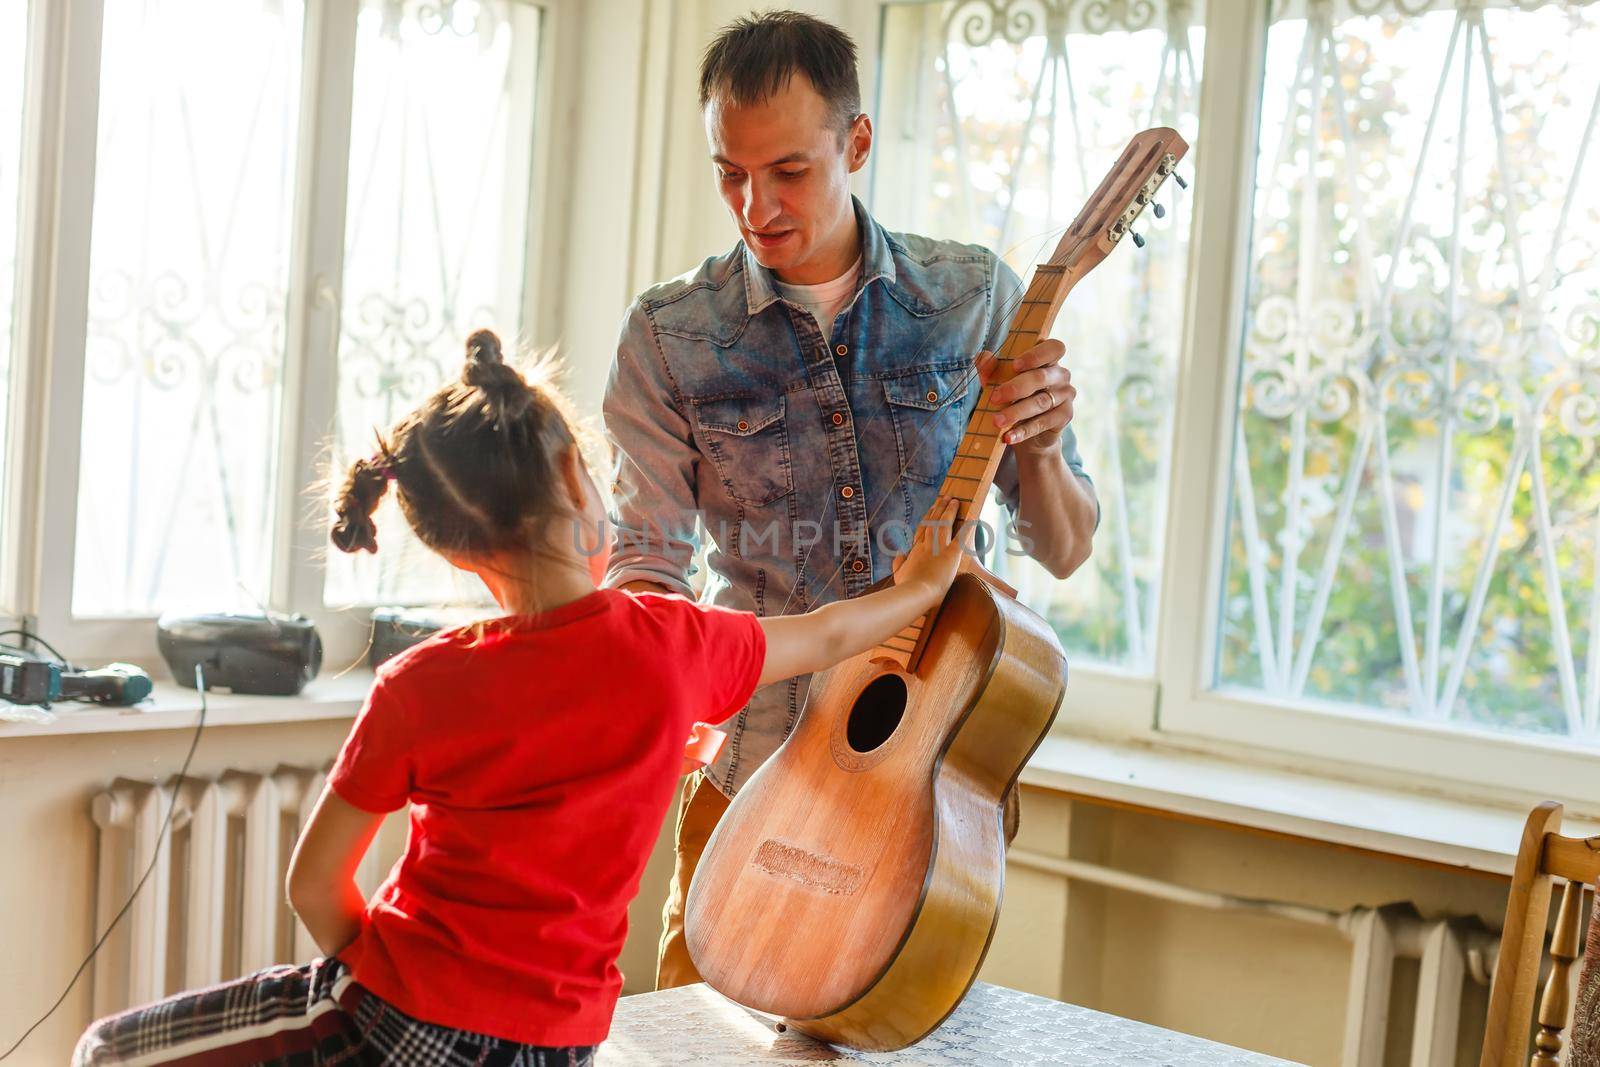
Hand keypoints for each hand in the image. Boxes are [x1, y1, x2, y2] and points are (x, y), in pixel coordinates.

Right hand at [892, 497, 967, 605]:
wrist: (915, 594)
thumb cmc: (906, 588)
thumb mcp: (898, 574)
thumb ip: (898, 562)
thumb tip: (898, 554)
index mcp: (915, 550)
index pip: (922, 530)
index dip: (927, 518)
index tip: (931, 509)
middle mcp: (926, 546)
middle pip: (932, 522)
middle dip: (939, 509)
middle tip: (944, 497)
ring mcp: (938, 549)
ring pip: (943, 525)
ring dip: (949, 511)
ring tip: (954, 500)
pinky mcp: (951, 555)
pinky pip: (960, 539)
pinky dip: (966, 529)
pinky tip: (972, 520)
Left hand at [975, 338, 1074, 453]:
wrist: (1027, 431)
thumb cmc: (1013, 398)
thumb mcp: (998, 382)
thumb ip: (991, 369)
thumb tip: (983, 357)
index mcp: (1048, 359)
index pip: (1053, 348)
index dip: (1036, 355)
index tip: (1014, 365)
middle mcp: (1060, 374)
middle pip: (1041, 377)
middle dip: (1015, 388)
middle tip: (994, 398)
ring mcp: (1065, 395)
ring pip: (1041, 402)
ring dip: (1016, 412)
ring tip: (996, 421)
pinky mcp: (1065, 415)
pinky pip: (1044, 422)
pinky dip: (1024, 430)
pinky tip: (1009, 436)